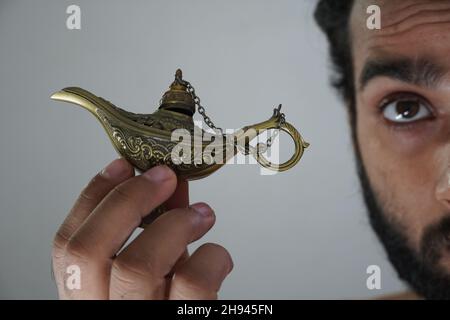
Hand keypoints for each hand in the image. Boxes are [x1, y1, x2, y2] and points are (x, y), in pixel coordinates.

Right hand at [52, 158, 232, 298]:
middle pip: (88, 251)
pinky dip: (212, 257)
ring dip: (174, 224)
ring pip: (137, 267)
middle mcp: (103, 313)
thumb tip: (169, 185)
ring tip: (203, 213)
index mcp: (88, 299)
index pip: (67, 247)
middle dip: (128, 200)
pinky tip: (219, 255)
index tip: (122, 165)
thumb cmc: (173, 307)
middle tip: (164, 176)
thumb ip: (156, 230)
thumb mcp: (155, 271)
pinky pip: (191, 285)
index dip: (92, 198)